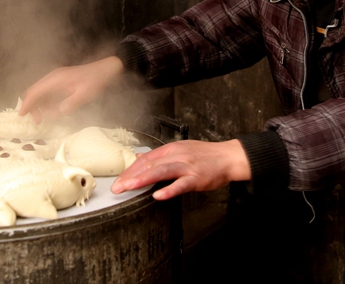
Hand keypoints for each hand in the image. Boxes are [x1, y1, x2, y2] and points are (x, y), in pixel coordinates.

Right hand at [18, 56, 123, 119]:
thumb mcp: (85, 94)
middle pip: (34, 91)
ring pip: (40, 92)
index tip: (21, 115)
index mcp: (57, 79)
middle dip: (32, 106)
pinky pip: (47, 92)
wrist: (105, 69)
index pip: (36, 91)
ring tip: (45, 118)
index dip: (27, 103)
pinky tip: (52, 111)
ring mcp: (56, 79)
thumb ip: (70, 103)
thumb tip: (56, 113)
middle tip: (38, 120)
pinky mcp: (60, 82)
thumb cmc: (96, 80)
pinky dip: (46, 102)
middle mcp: (53, 77)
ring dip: (39, 105)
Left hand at [111, 139, 251, 200]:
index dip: (130, 170)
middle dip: (131, 176)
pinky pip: (181, 184)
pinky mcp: (197, 178)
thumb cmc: (205, 155)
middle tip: (117, 187)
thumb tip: (141, 157)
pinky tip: (158, 195)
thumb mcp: (181, 149)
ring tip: (129, 187)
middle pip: (150, 165)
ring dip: (143, 180)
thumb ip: (161, 155)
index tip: (119, 180)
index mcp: (171, 149)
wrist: (227, 157)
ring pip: (162, 172)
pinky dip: (169, 190)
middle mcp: (177, 155)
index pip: (146, 159)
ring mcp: (187, 166)